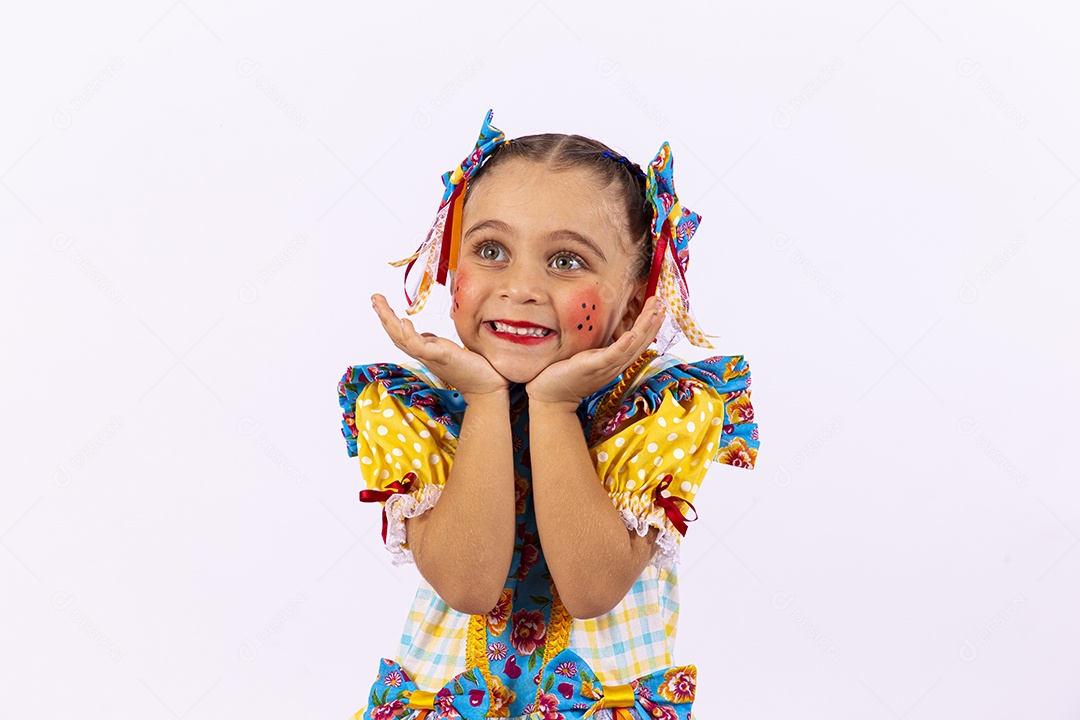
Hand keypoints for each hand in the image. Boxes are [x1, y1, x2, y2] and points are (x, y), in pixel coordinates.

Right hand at [370, 294, 508, 397]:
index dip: (388, 318)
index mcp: (426, 349)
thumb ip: (436, 343)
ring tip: (380, 305)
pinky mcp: (441, 357)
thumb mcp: (450, 349)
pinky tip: (404, 322)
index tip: (379, 302)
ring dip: (389, 321)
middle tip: (374, 298)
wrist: (486, 387)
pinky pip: (421, 347)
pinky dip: (410, 335)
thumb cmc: (473, 368)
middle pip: (396, 334)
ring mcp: (431, 356)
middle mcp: (424, 353)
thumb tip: (427, 335)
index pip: (401, 333)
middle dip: (383, 315)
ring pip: (403, 339)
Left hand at [525, 296, 664, 407]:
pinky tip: (632, 334)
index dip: (650, 326)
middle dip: (653, 322)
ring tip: (655, 312)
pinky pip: (612, 355)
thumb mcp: (588, 357)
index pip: (639, 342)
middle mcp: (615, 365)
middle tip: (662, 303)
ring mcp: (606, 367)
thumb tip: (606, 333)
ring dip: (645, 328)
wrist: (552, 396)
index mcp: (615, 361)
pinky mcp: (593, 367)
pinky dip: (623, 345)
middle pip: (641, 342)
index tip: (658, 309)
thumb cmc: (566, 375)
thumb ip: (600, 348)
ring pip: (632, 346)